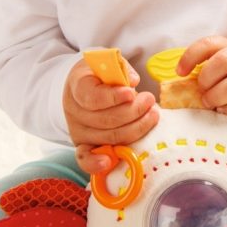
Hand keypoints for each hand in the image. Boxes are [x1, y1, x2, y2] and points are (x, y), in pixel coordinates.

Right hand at [63, 58, 158, 172]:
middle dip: (133, 112)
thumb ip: (122, 68)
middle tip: (150, 100)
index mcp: (77, 85)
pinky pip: (86, 159)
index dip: (113, 97)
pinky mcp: (83, 145)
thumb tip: (132, 81)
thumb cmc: (103, 73)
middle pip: (105, 120)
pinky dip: (97, 164)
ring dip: (135, 128)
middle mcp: (73, 110)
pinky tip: (110, 162)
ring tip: (152, 114)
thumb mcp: (110, 62)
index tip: (131, 92)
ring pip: (108, 137)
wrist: (87, 85)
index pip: (92, 96)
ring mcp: (78, 130)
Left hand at [176, 35, 226, 117]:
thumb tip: (182, 80)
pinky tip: (226, 112)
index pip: (210, 43)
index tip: (180, 72)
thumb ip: (215, 61)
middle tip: (201, 91)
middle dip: (207, 78)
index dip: (191, 56)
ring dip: (220, 95)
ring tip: (211, 103)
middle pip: (225, 60)